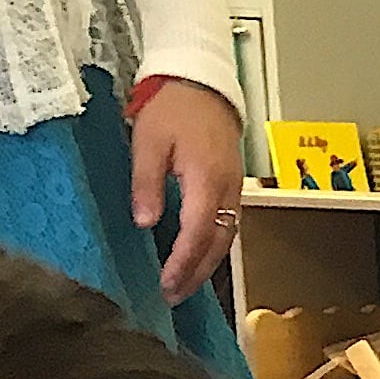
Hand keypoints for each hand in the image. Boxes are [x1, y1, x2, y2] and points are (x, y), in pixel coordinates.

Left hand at [133, 79, 246, 302]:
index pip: (197, 232)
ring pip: (226, 238)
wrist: (202, 82)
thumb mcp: (148, 141)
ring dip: (206, 265)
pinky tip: (197, 257)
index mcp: (206, 179)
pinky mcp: (233, 186)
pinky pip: (227, 226)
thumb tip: (145, 223)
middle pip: (218, 244)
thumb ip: (147, 183)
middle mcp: (227, 190)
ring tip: (184, 285)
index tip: (165, 284)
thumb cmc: (171, 108)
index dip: (182, 262)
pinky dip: (213, 248)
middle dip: (196, 273)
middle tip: (173, 296)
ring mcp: (234, 189)